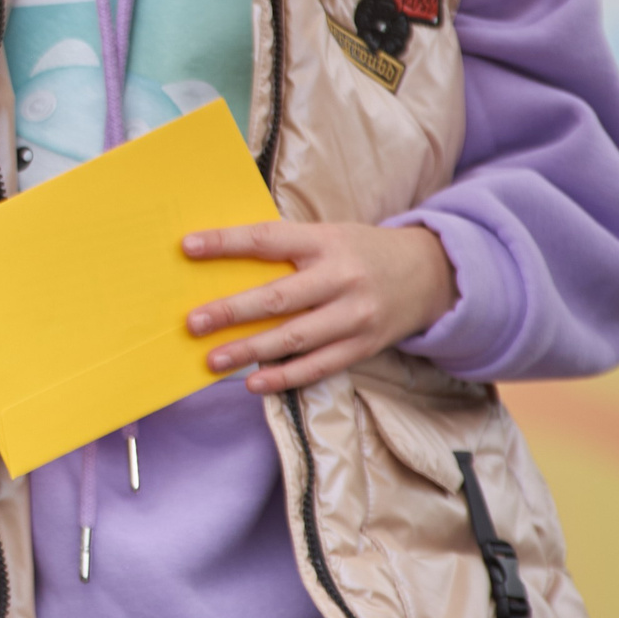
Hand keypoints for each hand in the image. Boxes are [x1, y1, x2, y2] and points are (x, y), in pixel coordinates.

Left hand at [181, 220, 455, 393]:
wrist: (431, 274)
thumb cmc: (360, 251)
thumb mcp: (328, 235)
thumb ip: (286, 248)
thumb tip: (223, 263)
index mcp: (326, 241)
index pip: (269, 240)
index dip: (227, 243)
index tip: (187, 246)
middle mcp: (341, 279)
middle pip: (279, 297)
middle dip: (232, 311)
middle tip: (194, 322)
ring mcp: (355, 316)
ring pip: (295, 338)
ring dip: (250, 350)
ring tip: (212, 360)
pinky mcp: (364, 346)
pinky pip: (319, 366)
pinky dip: (284, 377)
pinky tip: (253, 383)